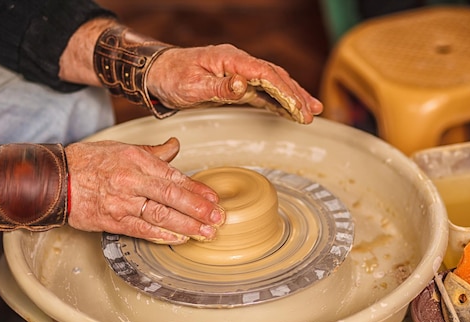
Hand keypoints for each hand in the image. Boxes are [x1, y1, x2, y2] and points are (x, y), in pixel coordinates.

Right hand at [65, 138, 224, 243]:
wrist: (56, 179)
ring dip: (187, 225)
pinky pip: (142, 230)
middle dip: (199, 209)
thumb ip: (153, 152)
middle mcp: (132, 181)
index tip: (214, 198)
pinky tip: (179, 239)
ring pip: (161, 215)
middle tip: (218, 218)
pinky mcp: (113, 221)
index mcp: (137, 160)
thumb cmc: (89, 162)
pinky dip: (162, 235)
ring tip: (206, 232)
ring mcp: (123, 202)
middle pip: (172, 196)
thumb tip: (175, 146)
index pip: (174, 176)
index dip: (197, 189)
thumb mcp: (123, 148)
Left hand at [147, 44, 322, 123]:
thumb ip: (219, 87)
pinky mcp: (236, 84)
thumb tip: (243, 85)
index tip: (298, 107)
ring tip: (311, 111)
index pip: (266, 74)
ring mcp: (239, 73)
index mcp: (231, 60)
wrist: (158, 72)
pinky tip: (289, 110)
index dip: (285, 91)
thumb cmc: (172, 77)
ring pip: (273, 83)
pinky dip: (278, 101)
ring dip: (292, 97)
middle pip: (275, 76)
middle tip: (312, 113)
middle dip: (296, 95)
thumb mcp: (193, 85)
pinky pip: (262, 91)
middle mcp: (239, 63)